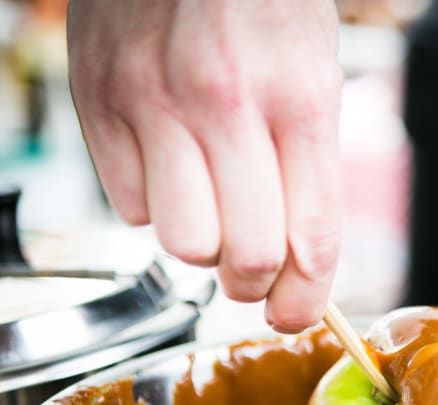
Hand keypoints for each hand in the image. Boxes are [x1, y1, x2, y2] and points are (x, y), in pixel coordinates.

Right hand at [67, 0, 342, 331]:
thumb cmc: (265, 3)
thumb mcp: (316, 75)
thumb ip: (311, 170)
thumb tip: (301, 262)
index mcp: (298, 99)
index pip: (311, 238)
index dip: (309, 299)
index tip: (300, 316)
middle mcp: (224, 105)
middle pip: (245, 259)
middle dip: (256, 283)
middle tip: (257, 271)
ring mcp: (153, 102)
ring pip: (182, 245)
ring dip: (203, 246)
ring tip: (213, 208)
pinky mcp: (99, 101)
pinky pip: (126, 207)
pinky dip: (152, 206)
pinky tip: (170, 165)